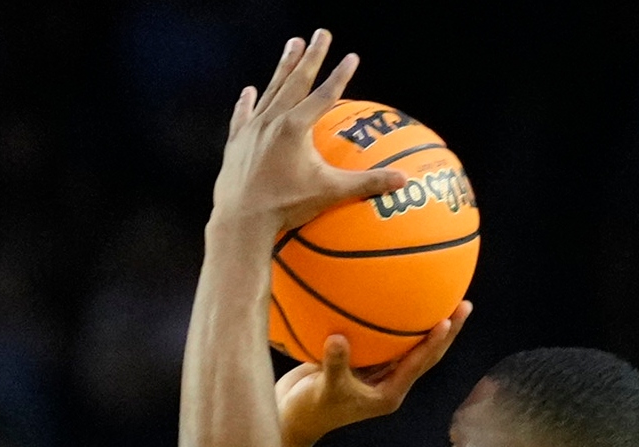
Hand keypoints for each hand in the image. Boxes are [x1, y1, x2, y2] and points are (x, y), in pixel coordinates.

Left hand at [210, 31, 414, 236]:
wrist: (240, 222)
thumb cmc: (286, 207)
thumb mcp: (330, 192)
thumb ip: (367, 183)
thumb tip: (403, 180)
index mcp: (295, 127)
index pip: (325, 94)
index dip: (341, 75)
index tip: (351, 56)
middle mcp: (272, 121)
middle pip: (296, 81)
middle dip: (311, 55)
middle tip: (321, 33)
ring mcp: (251, 131)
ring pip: (270, 91)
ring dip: (283, 67)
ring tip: (292, 44)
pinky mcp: (235, 144)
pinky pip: (243, 116)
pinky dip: (247, 103)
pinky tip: (249, 90)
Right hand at [279, 301, 468, 420]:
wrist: (290, 419)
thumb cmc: (308, 412)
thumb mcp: (322, 389)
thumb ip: (334, 364)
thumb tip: (338, 337)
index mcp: (388, 394)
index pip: (418, 365)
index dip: (434, 344)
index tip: (447, 322)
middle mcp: (388, 383)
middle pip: (425, 354)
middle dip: (447, 331)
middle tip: (464, 304)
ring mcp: (376, 373)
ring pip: (408, 346)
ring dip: (425, 324)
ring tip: (441, 296)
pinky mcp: (361, 364)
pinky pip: (382, 340)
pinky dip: (391, 323)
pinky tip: (393, 298)